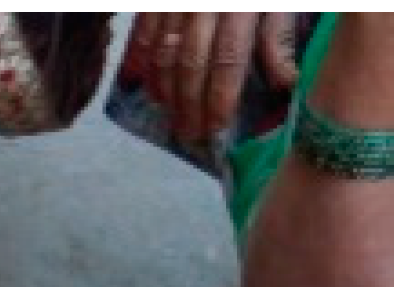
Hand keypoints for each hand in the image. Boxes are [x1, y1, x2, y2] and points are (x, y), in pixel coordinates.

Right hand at [124, 13, 298, 145]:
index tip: (214, 128)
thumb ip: (280, 33)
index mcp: (243, 4)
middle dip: (188, 104)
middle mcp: (205, 4)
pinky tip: (144, 86)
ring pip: (163, 51)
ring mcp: (177, 1)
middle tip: (189, 134)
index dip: (218, 98)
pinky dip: (140, 62)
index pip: (227, 60)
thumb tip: (284, 82)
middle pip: (191, 63)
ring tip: (169, 116)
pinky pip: (143, 32)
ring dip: (164, 90)